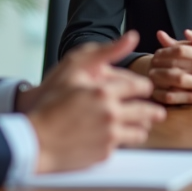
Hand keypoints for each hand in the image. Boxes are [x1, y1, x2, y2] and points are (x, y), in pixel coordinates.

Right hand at [28, 32, 166, 172]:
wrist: (34, 139)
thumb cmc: (50, 100)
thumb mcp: (74, 66)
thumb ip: (106, 51)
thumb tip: (133, 37)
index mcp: (105, 92)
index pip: (140, 87)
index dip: (144, 87)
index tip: (144, 89)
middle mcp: (111, 115)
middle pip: (147, 112)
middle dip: (153, 111)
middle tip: (157, 112)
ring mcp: (109, 136)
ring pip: (140, 132)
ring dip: (141, 127)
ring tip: (139, 124)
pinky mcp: (104, 153)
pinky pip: (124, 145)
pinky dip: (122, 140)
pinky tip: (116, 135)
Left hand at [147, 30, 191, 103]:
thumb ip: (184, 38)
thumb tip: (161, 34)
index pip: (181, 50)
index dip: (166, 51)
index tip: (157, 53)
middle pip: (176, 66)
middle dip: (160, 65)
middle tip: (151, 64)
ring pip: (175, 82)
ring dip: (160, 78)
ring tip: (152, 75)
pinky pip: (177, 97)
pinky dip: (164, 93)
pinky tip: (157, 88)